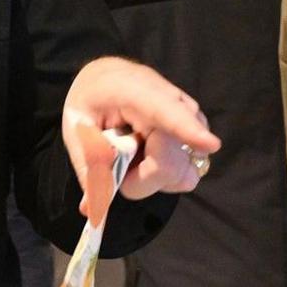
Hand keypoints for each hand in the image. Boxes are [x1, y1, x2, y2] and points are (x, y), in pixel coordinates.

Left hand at [62, 56, 220, 200]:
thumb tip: (92, 210)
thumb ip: (89, 165)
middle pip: (169, 164)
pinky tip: (149, 152)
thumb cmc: (91, 100)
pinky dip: (164, 171)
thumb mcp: (76, 128)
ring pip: (182, 172)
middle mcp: (172, 101)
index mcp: (135, 92)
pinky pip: (187, 170)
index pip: (167, 112)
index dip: (188, 130)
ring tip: (134, 154)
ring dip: (152, 176)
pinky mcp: (198, 128)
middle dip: (139, 179)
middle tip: (117, 162)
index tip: (210, 144)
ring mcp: (190, 115)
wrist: (110, 76)